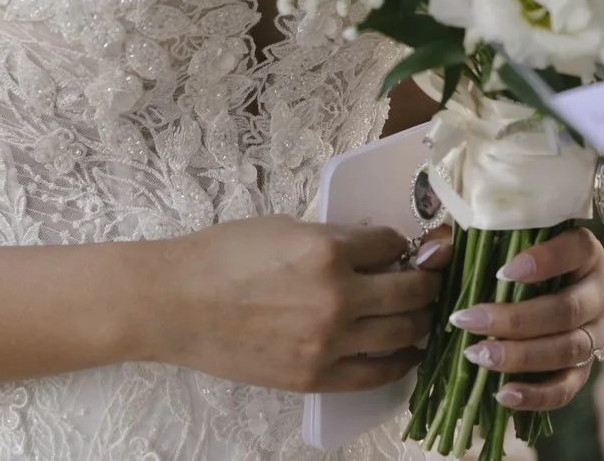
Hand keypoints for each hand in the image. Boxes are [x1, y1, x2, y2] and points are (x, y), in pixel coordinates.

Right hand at [151, 216, 441, 392]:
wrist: (176, 304)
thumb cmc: (223, 255)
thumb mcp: (286, 227)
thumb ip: (335, 237)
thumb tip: (376, 247)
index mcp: (329, 250)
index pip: (392, 244)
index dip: (400, 243)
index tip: (401, 248)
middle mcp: (338, 296)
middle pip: (411, 291)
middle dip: (426, 282)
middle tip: (427, 280)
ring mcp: (328, 341)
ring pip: (403, 333)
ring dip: (419, 321)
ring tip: (420, 315)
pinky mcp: (315, 376)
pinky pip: (377, 374)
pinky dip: (400, 362)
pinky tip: (406, 353)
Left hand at [434, 224, 603, 413]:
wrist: (532, 297)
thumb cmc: (505, 263)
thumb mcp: (484, 244)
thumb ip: (457, 242)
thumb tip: (434, 255)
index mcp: (583, 252)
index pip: (576, 249)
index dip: (544, 260)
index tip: (501, 272)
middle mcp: (597, 292)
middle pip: (566, 309)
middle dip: (515, 319)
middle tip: (468, 321)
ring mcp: (594, 333)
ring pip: (568, 349)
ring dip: (520, 356)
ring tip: (477, 355)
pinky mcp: (583, 370)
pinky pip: (566, 389)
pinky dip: (536, 395)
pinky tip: (503, 393)